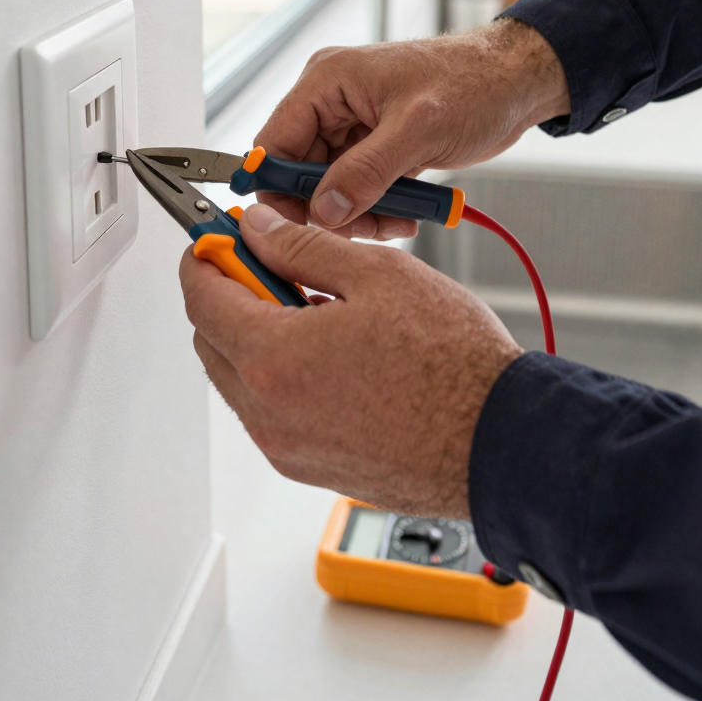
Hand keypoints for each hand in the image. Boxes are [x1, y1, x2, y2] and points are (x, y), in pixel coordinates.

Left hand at [180, 202, 522, 516]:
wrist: (499, 440)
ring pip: (240, 381)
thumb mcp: (376, 275)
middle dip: (228, 296)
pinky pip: (273, 414)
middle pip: (211, 341)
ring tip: (317, 310)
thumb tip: (258, 231)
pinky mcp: (313, 468)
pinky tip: (334, 354)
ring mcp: (289, 448)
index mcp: (273, 358)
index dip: (207, 256)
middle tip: (270, 264)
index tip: (222, 238)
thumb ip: (302, 248)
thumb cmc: (452, 363)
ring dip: (255, 339)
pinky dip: (282, 378)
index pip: (202, 297)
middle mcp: (269, 413)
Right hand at [255, 19, 569, 239]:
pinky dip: (376, 207)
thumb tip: (324, 210)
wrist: (515, 82)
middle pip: (299, 171)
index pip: (274, 143)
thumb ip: (366, 172)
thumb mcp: (418, 130)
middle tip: (362, 231)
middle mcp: (331, 101)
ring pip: (329, 186)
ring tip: (397, 223)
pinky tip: (405, 215)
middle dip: (327, 207)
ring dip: (357, 213)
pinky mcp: (374, 144)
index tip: (295, 229)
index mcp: (327, 81)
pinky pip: (356, 186)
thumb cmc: (474, 84)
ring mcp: (352, 124)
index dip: (278, 189)